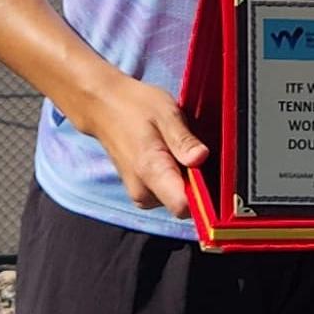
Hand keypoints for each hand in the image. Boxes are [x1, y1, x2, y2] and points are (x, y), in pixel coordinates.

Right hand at [76, 72, 207, 217]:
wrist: (103, 107)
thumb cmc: (135, 106)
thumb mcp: (166, 113)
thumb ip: (183, 140)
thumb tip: (201, 158)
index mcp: (150, 171)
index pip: (183, 206)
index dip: (203, 195)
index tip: (210, 173)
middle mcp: (143, 192)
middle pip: (185, 204)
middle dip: (197, 182)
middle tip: (192, 150)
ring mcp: (141, 196)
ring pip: (178, 199)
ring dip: (185, 179)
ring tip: (177, 149)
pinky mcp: (141, 195)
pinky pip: (168, 194)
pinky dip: (175, 179)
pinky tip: (171, 156)